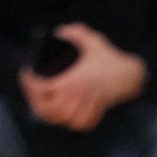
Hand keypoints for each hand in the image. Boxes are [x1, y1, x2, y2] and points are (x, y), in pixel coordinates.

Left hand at [20, 24, 145, 130]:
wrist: (130, 75)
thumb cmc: (110, 58)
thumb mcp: (93, 40)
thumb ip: (75, 32)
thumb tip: (59, 31)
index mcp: (73, 81)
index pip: (42, 88)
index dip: (29, 82)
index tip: (26, 72)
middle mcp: (77, 97)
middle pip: (46, 108)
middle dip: (33, 99)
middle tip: (31, 88)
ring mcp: (86, 108)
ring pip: (59, 119)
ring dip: (48, 112)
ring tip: (42, 101)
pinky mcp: (95, 114)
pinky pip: (77, 124)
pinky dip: (68, 122)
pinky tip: (62, 114)